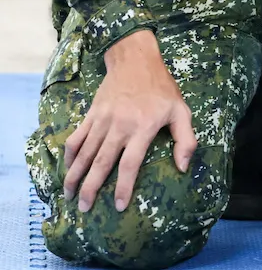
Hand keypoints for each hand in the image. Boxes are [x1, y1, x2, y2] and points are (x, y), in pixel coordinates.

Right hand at [63, 30, 195, 213]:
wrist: (136, 61)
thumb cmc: (162, 89)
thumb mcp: (181, 110)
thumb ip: (185, 139)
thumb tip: (183, 167)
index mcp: (143, 128)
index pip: (130, 163)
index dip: (123, 187)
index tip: (117, 206)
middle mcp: (120, 126)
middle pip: (101, 163)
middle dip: (91, 188)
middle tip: (83, 208)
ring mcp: (102, 120)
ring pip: (85, 153)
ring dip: (75, 175)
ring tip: (68, 195)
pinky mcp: (91, 114)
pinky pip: (77, 138)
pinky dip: (70, 154)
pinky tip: (68, 168)